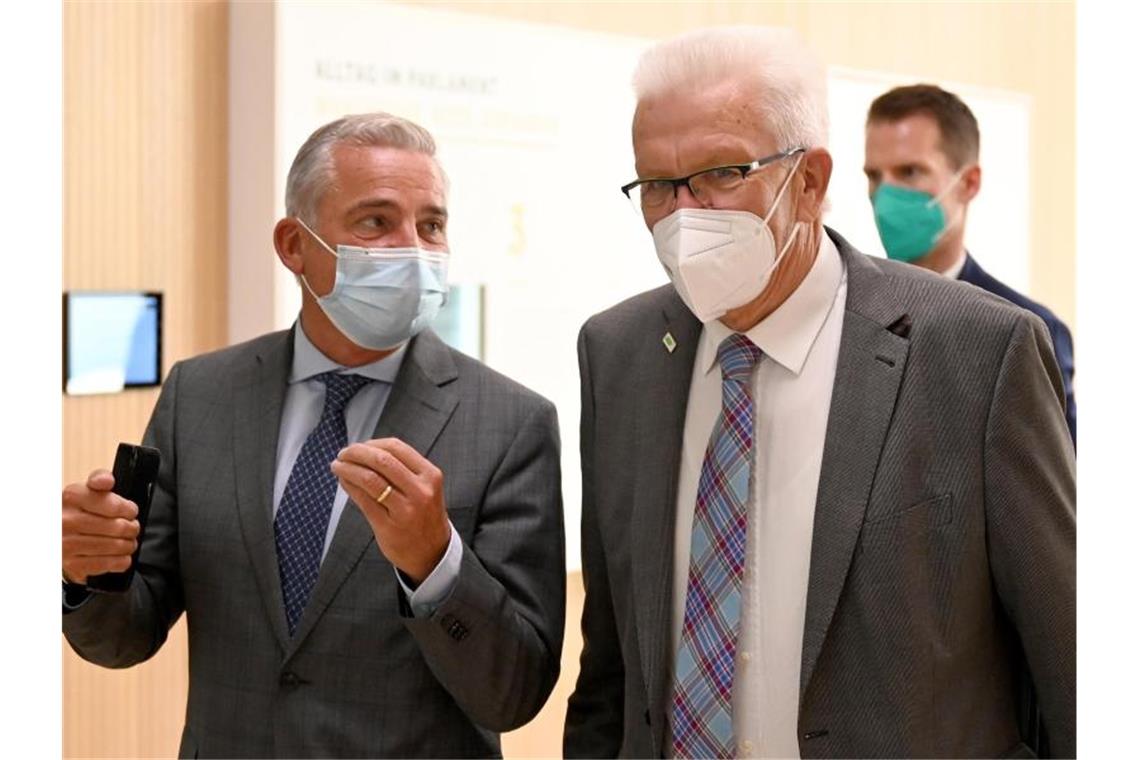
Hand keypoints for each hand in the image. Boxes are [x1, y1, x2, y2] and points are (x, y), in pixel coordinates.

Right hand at [62, 469, 140, 584]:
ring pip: (116, 546)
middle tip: (132, 528)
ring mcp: (68, 544)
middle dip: (132, 528)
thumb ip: (100, 479)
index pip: (114, 505)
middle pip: (118, 527)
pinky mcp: (73, 565)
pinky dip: (122, 560)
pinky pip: (109, 564)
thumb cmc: (75, 512)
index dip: (129, 510)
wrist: (54, 535)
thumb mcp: (85, 490)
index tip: (130, 512)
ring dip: (129, 544)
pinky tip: (121, 555)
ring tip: (128, 541)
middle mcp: (66, 521)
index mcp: (72, 497)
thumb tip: (107, 480)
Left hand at [331, 438, 450, 584]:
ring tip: (338, 466)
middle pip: (381, 460)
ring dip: (348, 468)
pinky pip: (362, 499)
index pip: (396, 447)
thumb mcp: (425, 487)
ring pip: (369, 478)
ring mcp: (405, 509)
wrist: (432, 553)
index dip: (372, 443)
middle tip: (343, 453)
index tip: (360, 445)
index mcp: (430, 475)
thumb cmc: (424, 516)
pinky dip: (349, 486)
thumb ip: (403, 469)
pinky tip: (343, 481)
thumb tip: (365, 450)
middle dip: (356, 452)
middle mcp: (420, 490)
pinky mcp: (387, 526)